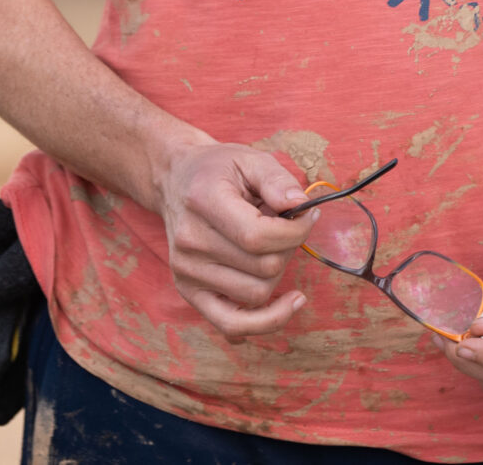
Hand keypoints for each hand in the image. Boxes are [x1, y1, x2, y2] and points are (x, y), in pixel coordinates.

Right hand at [155, 141, 315, 338]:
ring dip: (279, 273)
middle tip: (288, 226)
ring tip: (272, 246)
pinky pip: (231, 325)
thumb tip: (300, 205)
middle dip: (289, 248)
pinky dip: (265, 322)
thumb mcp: (249, 158)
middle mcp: (190, 242)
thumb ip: (276, 179)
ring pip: (257, 295)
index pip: (258, 237)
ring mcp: (186, 271)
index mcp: (203, 202)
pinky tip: (288, 304)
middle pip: (263, 268)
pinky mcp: (189, 291)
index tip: (307, 216)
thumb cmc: (217, 170)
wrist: (175, 181)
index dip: (295, 232)